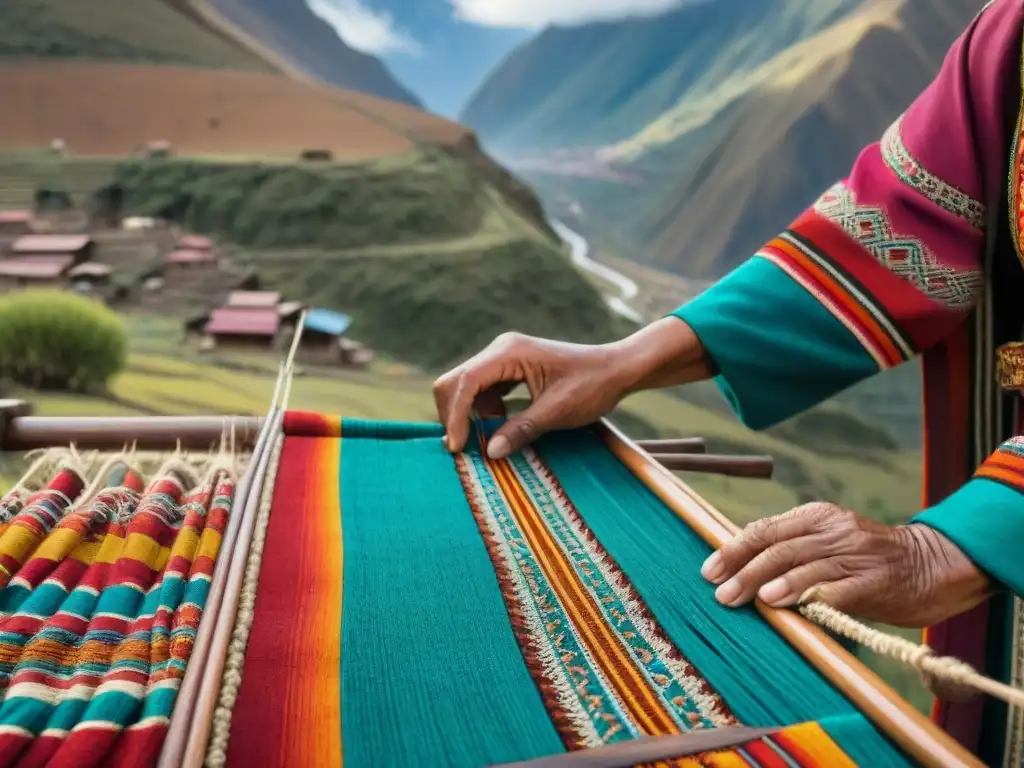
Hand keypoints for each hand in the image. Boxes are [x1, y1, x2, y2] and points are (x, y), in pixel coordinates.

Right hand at [433, 318, 710, 458]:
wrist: (617, 369)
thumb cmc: (592, 385)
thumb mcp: (557, 411)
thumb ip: (521, 429)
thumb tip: (489, 452)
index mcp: (509, 352)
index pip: (466, 382)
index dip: (457, 416)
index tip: (458, 448)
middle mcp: (500, 350)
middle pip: (457, 381)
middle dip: (455, 415)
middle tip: (463, 450)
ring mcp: (504, 358)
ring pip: (467, 388)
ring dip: (469, 416)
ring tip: (485, 443)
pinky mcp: (510, 369)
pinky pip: (484, 391)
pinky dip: (484, 412)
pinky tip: (499, 429)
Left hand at [699, 503, 990, 627]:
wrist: (932, 564)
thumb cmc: (867, 561)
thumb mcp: (827, 543)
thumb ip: (790, 550)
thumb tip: (738, 567)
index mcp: (815, 516)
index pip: (764, 530)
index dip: (733, 550)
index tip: (708, 571)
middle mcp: (832, 530)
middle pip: (778, 548)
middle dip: (744, 571)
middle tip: (721, 594)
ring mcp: (854, 554)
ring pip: (804, 565)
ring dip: (772, 583)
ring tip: (749, 599)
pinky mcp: (876, 581)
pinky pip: (839, 589)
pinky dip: (812, 596)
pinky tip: (793, 607)